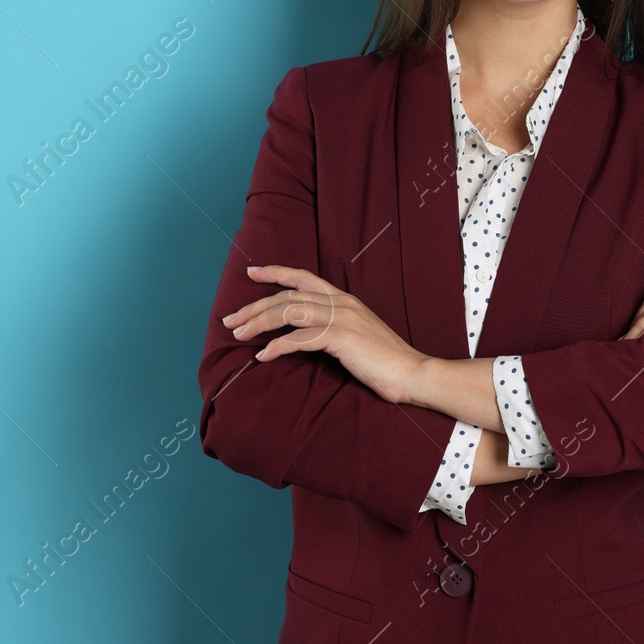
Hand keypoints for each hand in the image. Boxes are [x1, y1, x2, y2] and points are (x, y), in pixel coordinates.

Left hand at [223, 265, 428, 405]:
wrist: (413, 373)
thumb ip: (334, 328)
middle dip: (255, 306)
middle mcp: (341, 303)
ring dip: (259, 323)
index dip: (276, 273)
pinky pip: (299, 338)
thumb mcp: (358, 336)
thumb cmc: (385, 361)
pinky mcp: (341, 337)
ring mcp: (342, 318)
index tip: (252, 272)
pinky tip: (263, 356)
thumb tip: (306, 334)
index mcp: (345, 299)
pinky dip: (277, 346)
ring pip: (289, 312)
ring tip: (239, 334)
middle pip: (288, 296)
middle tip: (230, 318)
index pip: (304, 277)